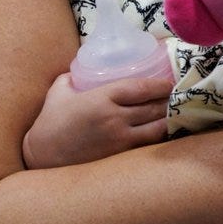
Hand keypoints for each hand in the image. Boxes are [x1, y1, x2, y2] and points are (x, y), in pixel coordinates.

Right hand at [22, 74, 170, 168]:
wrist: (42, 156)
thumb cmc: (50, 121)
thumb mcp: (59, 91)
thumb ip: (73, 76)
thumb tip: (84, 67)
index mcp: (101, 99)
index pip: (139, 88)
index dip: (159, 84)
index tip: (169, 82)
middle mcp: (114, 118)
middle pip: (153, 107)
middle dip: (169, 100)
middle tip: (180, 95)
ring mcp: (120, 139)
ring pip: (156, 127)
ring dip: (169, 119)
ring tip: (176, 112)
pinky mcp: (121, 155)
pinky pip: (148, 143)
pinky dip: (159, 135)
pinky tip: (165, 130)